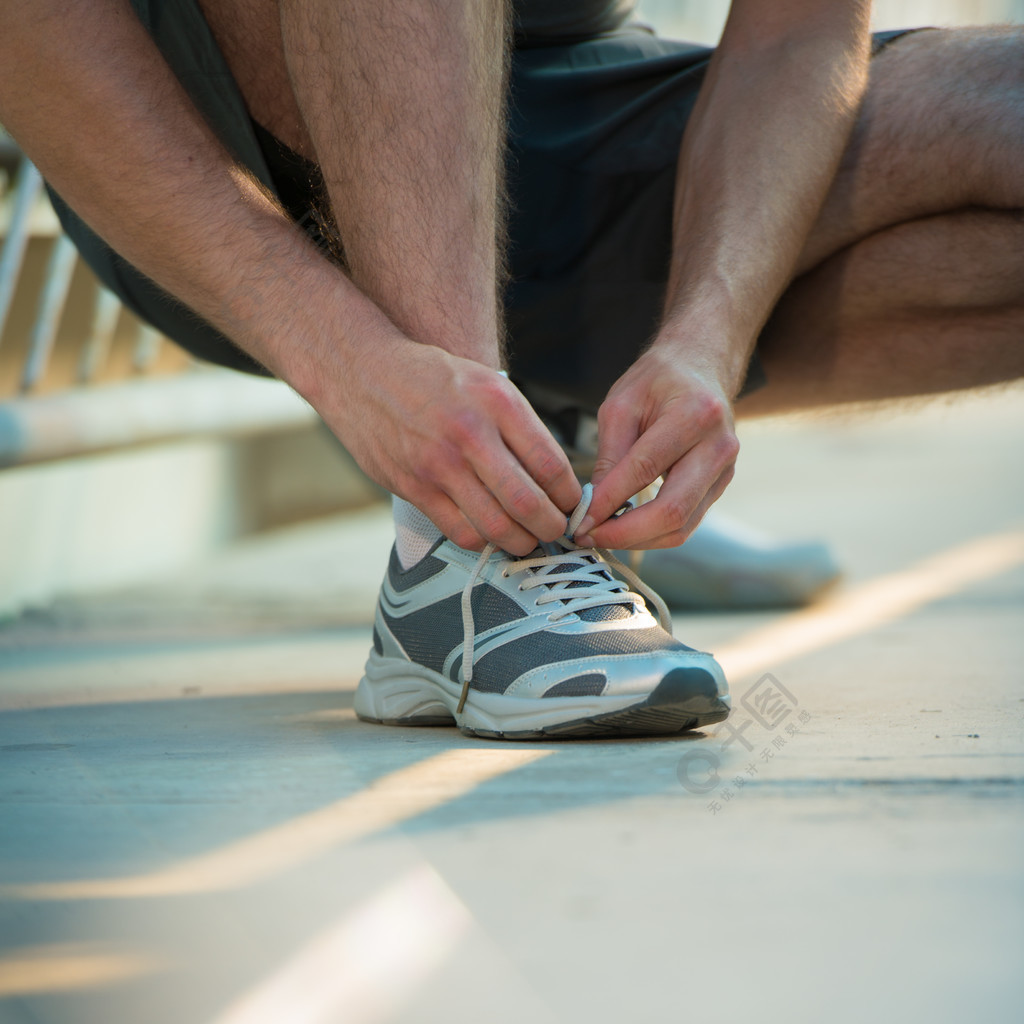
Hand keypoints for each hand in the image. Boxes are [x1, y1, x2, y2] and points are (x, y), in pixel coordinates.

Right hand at [315, 338, 580, 554]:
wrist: (364, 373)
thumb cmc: (435, 380)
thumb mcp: (487, 384)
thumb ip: (521, 428)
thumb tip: (556, 480)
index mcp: (498, 402)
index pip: (551, 464)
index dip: (569, 496)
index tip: (572, 505)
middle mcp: (470, 434)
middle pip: (528, 503)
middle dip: (552, 528)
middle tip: (557, 532)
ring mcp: (438, 464)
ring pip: (496, 527)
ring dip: (521, 542)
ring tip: (528, 539)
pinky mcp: (413, 486)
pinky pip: (461, 532)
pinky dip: (484, 541)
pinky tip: (490, 534)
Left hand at [574, 347, 739, 549]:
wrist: (700, 367)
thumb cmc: (657, 381)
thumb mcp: (621, 406)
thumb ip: (609, 456)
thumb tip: (593, 507)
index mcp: (695, 414)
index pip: (645, 469)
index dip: (609, 501)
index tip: (579, 520)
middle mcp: (719, 446)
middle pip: (673, 510)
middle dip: (625, 533)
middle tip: (588, 537)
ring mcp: (725, 470)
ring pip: (682, 526)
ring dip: (638, 540)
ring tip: (602, 536)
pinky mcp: (720, 486)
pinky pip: (686, 522)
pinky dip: (652, 534)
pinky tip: (624, 529)